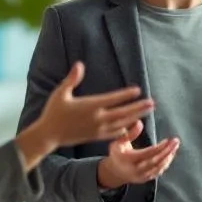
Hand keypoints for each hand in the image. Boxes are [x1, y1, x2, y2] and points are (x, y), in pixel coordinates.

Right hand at [19, 63, 154, 167]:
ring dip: (136, 117)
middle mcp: (96, 119)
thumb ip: (72, 79)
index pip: (112, 99)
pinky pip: (115, 134)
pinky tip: (135, 125)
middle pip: (122, 113)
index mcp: (89, 106)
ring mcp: (98, 129)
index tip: (137, 90)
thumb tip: (79, 64)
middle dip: (138, 108)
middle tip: (152, 103)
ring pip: (122, 124)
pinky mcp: (97, 137)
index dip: (125, 95)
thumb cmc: (54, 112)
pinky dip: (127, 129)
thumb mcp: (60, 93)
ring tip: (148, 112)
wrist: (49, 135)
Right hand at [96, 120, 178, 189]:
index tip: (168, 140)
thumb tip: (140, 123)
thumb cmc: (117, 153)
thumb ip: (129, 133)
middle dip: (167, 151)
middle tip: (176, 142)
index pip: (147, 153)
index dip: (159, 147)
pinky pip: (158, 172)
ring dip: (168, 157)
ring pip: (158, 168)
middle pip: (155, 161)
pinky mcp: (146, 179)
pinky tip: (170, 154)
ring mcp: (141, 176)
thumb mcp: (118, 142)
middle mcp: (135, 169)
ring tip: (175, 146)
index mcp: (128, 159)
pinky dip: (166, 163)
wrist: (115, 172)